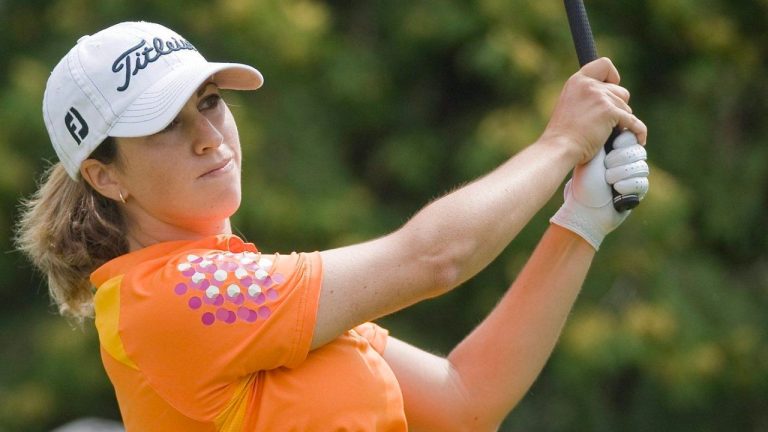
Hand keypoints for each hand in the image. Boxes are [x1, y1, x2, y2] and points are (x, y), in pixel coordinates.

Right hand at [541, 58, 647, 164]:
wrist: (560, 148)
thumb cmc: (563, 134)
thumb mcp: (570, 104)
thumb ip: (586, 96)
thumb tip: (610, 98)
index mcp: (577, 81)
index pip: (604, 64)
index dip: (612, 77)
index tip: (610, 88)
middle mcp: (589, 85)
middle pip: (620, 90)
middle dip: (617, 107)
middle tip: (606, 122)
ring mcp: (600, 97)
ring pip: (626, 107)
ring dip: (621, 121)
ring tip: (608, 134)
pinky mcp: (610, 112)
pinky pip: (633, 121)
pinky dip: (638, 131)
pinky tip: (640, 139)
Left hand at [550, 130, 648, 249]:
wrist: (583, 207)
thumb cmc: (584, 179)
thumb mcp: (594, 151)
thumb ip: (605, 131)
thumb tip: (617, 110)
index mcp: (616, 148)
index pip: (632, 135)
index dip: (622, 143)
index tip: (610, 146)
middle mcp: (627, 160)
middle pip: (638, 150)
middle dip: (619, 159)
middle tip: (606, 166)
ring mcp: (634, 175)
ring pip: (641, 166)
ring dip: (620, 173)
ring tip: (607, 179)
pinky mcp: (639, 190)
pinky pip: (642, 182)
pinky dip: (626, 185)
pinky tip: (615, 189)